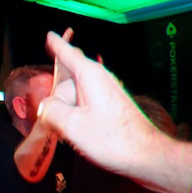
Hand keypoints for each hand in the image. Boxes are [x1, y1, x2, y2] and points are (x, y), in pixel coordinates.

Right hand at [38, 31, 158, 175]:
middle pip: (66, 82)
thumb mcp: (71, 125)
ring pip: (74, 97)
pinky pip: (84, 106)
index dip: (56, 45)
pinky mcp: (110, 106)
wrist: (147, 156)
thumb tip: (45, 107)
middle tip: (61, 125)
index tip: (50, 35)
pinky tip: (83, 136)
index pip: (68, 54)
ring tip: (75, 134)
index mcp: (89, 76)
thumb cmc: (113, 140)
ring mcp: (106, 93)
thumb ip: (50, 110)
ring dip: (67, 113)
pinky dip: (77, 118)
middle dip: (57, 100)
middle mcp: (99, 80)